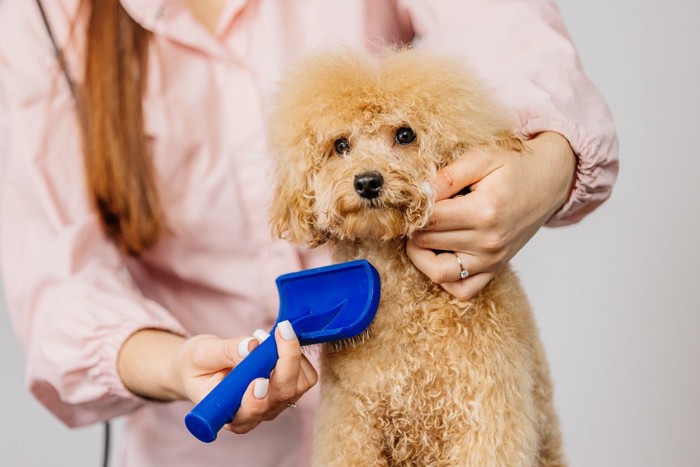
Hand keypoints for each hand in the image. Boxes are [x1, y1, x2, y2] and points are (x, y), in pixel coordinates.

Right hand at [118, 323, 317, 434]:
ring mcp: (273, 404)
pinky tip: (276, 341)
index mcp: (228, 414)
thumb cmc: (197, 365)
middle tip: (280, 330)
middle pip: (282, 395)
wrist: (199, 367)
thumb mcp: (201, 354)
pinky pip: (305, 376)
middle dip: (286, 361)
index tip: (258, 380)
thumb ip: (226, 352)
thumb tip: (253, 346)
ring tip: (267, 334)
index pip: (248, 414)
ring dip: (290, 354)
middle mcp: (255, 414)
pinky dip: (297, 355)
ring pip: (298, 385)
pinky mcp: (286, 390)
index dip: (256, 401)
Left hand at [406, 132, 575, 300]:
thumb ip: (447, 176)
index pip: (429, 218)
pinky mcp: (495, 270)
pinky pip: (462, 290)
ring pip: (438, 272)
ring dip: (420, 255)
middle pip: (428, 242)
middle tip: (414, 213)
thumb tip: (418, 191)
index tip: (411, 200)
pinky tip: (440, 255)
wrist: (548, 182)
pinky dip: (444, 278)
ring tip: (422, 235)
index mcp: (484, 211)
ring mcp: (492, 260)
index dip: (412, 209)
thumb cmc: (514, 167)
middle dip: (413, 227)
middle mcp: (488, 241)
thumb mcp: (481, 158)